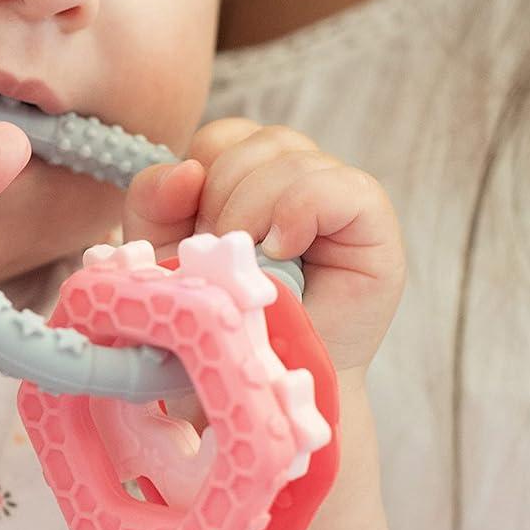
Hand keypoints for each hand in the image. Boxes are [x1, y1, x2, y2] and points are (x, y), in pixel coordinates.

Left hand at [120, 119, 405, 378]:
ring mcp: (340, 201)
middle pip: (258, 140)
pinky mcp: (374, 229)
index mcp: (252, 179)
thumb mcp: (164, 256)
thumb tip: (187, 169)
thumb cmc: (216, 323)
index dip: (201, 173)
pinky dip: (301, 211)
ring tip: (252, 263)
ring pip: (294, 157)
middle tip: (221, 254)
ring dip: (256, 208)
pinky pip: (343, 188)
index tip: (196, 232)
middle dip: (224, 196)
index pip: (224, 136)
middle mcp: (299, 181)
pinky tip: (282, 249)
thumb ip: (155, 202)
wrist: (257, 393)